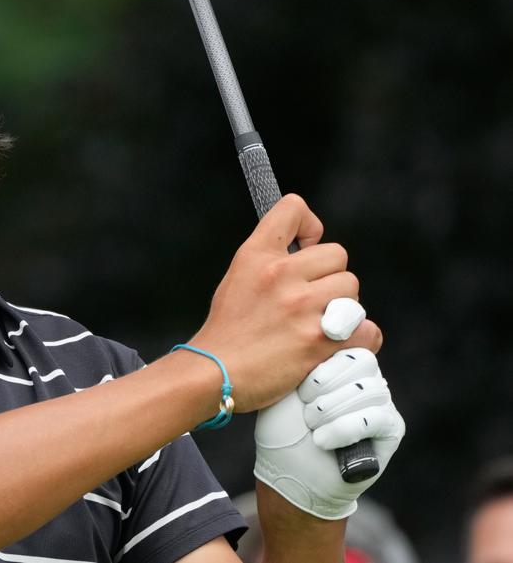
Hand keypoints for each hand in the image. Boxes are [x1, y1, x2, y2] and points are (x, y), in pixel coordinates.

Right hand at [188, 194, 381, 411]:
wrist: (215, 373)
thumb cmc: (227, 331)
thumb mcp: (238, 278)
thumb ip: (270, 260)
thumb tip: (306, 253)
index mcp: (257, 256)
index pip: (293, 209)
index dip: (309, 227)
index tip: (306, 247)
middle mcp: (281, 275)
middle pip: (338, 255)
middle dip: (328, 278)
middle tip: (309, 300)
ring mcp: (302, 308)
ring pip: (352, 291)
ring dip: (342, 308)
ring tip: (316, 324)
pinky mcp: (319, 340)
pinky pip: (366, 329)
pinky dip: (359, 339)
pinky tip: (336, 344)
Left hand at [254, 348, 405, 519]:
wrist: (290, 473)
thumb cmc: (283, 429)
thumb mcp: (283, 388)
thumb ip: (302, 359)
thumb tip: (316, 331)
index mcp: (339, 362)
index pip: (347, 341)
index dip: (323, 362)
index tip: (301, 389)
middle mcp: (364, 377)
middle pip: (362, 361)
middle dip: (327, 384)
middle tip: (305, 406)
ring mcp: (381, 401)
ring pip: (370, 389)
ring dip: (332, 409)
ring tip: (310, 426)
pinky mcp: (391, 428)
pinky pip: (376, 417)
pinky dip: (345, 428)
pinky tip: (323, 440)